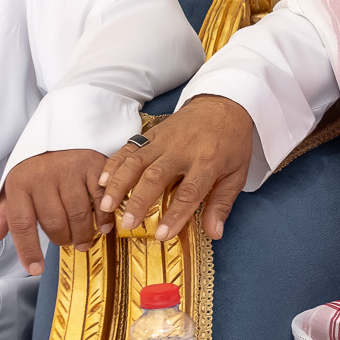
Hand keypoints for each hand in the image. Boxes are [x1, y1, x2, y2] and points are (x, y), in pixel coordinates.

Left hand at [0, 150, 108, 275]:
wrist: (61, 133)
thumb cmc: (37, 168)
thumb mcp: (15, 188)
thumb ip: (5, 215)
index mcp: (19, 184)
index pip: (22, 224)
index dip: (28, 250)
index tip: (36, 269)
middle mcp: (43, 177)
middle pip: (54, 221)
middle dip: (63, 240)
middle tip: (70, 245)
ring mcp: (69, 170)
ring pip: (78, 213)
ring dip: (84, 233)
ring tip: (86, 240)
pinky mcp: (93, 165)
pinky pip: (100, 199)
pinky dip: (104, 216)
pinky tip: (103, 226)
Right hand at [98, 96, 255, 242]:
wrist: (224, 105)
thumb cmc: (232, 143)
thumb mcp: (237, 173)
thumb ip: (222, 203)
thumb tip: (214, 232)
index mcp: (209, 161)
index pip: (190, 192)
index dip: (175, 215)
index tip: (162, 235)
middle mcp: (183, 150)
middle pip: (156, 176)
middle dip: (139, 201)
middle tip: (127, 224)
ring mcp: (165, 140)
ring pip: (136, 162)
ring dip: (119, 184)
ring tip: (106, 207)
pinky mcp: (152, 133)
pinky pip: (129, 148)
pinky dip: (114, 164)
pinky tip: (102, 181)